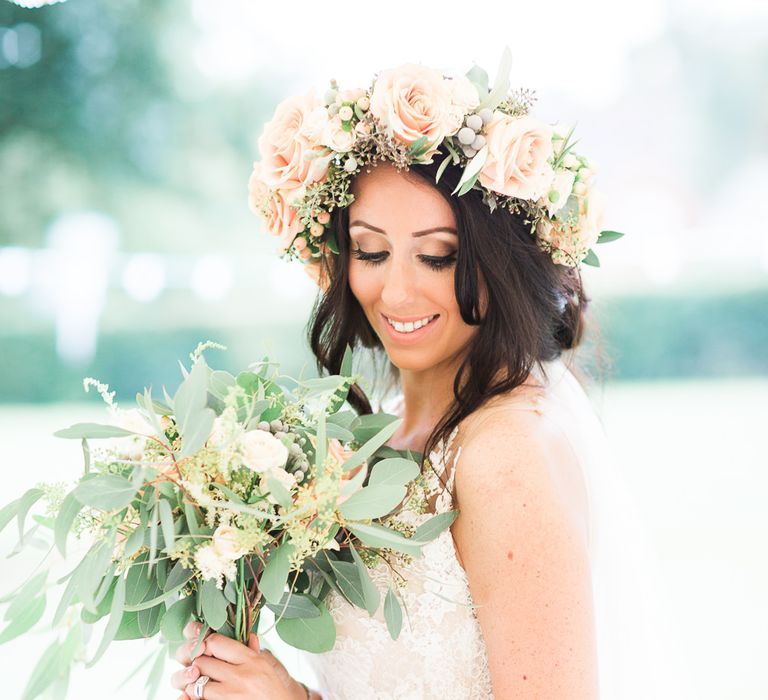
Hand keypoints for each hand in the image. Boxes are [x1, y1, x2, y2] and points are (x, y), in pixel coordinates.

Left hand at [170, 621, 307, 699]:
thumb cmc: (275, 691)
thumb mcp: (268, 667)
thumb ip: (254, 651)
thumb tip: (248, 636)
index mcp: (251, 660)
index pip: (216, 642)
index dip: (205, 642)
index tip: (202, 645)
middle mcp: (240, 676)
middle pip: (202, 662)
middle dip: (196, 663)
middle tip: (198, 666)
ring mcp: (230, 695)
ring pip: (196, 685)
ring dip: (193, 685)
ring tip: (198, 684)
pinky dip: (193, 699)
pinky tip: (197, 697)